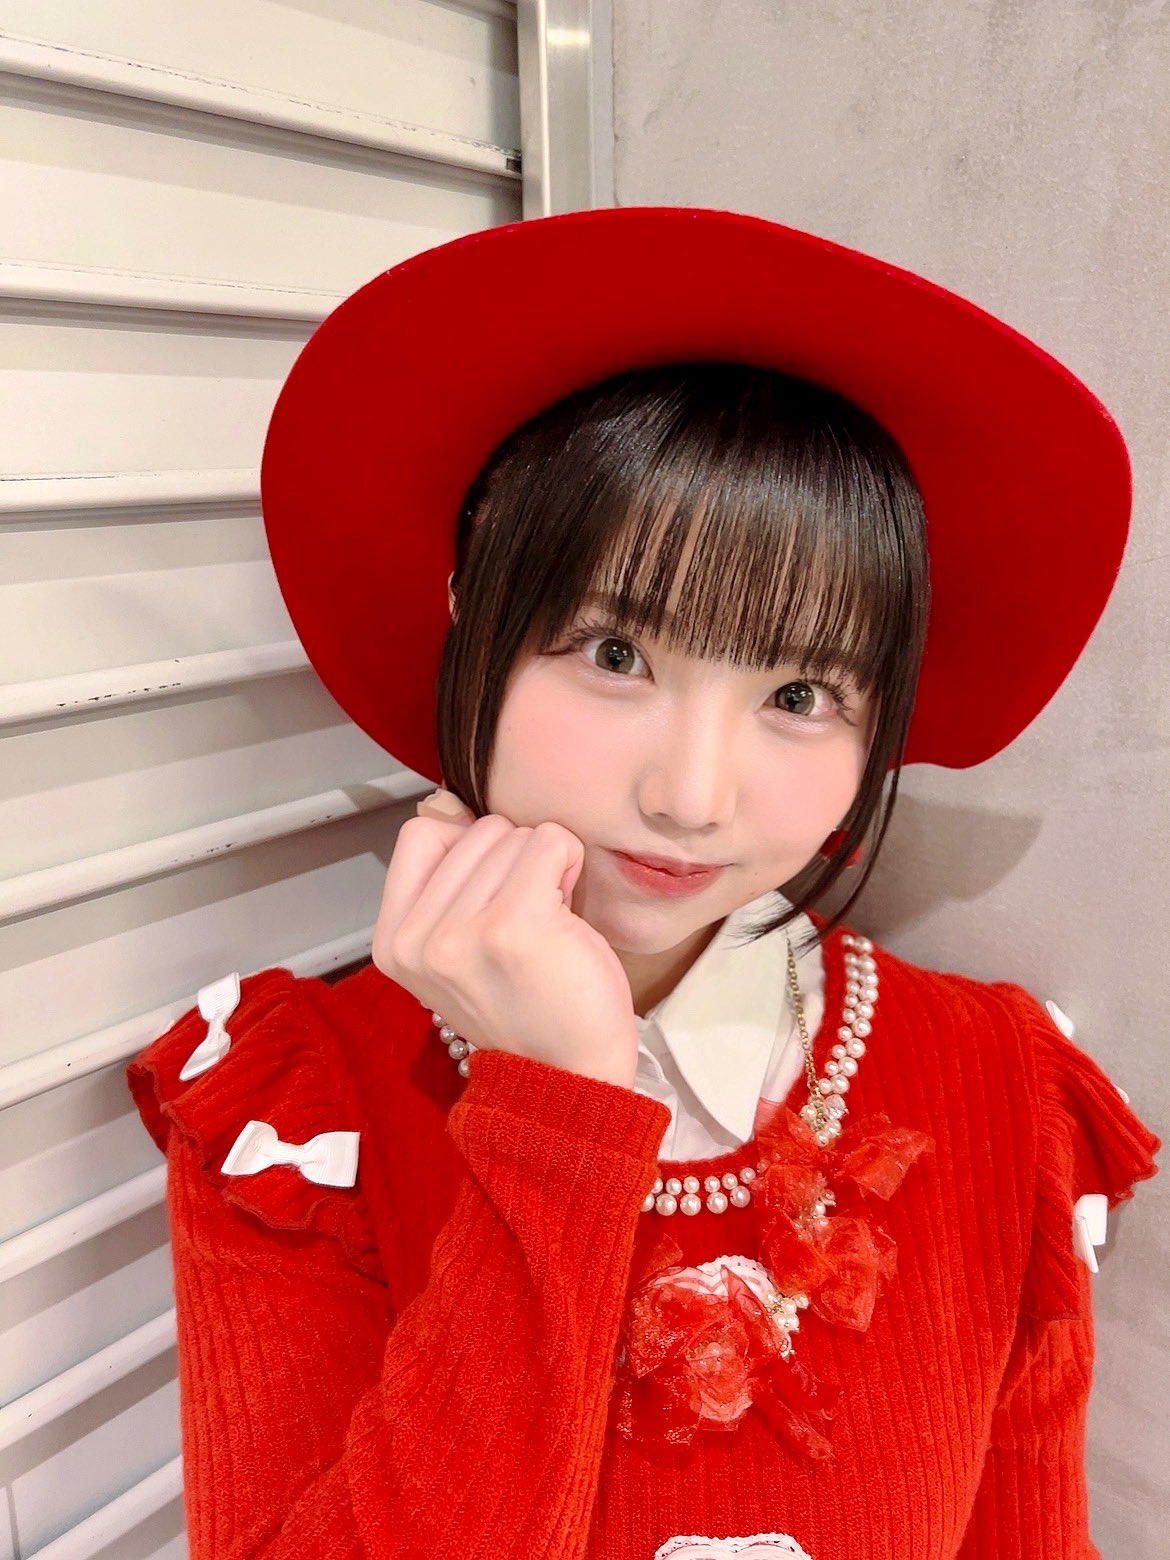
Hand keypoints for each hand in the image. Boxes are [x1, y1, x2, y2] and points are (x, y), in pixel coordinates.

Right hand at [372, 788, 638, 1088]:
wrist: (568, 1078)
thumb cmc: (528, 1006)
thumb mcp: (457, 945)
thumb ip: (445, 881)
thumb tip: (449, 804)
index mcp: (393, 941)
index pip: (422, 834)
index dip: (470, 852)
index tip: (491, 900)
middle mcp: (418, 939)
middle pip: (476, 830)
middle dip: (514, 864)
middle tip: (528, 926)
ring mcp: (462, 932)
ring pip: (515, 834)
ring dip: (545, 869)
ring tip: (547, 927)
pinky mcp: (514, 924)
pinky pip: (551, 841)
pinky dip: (569, 864)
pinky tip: (568, 914)